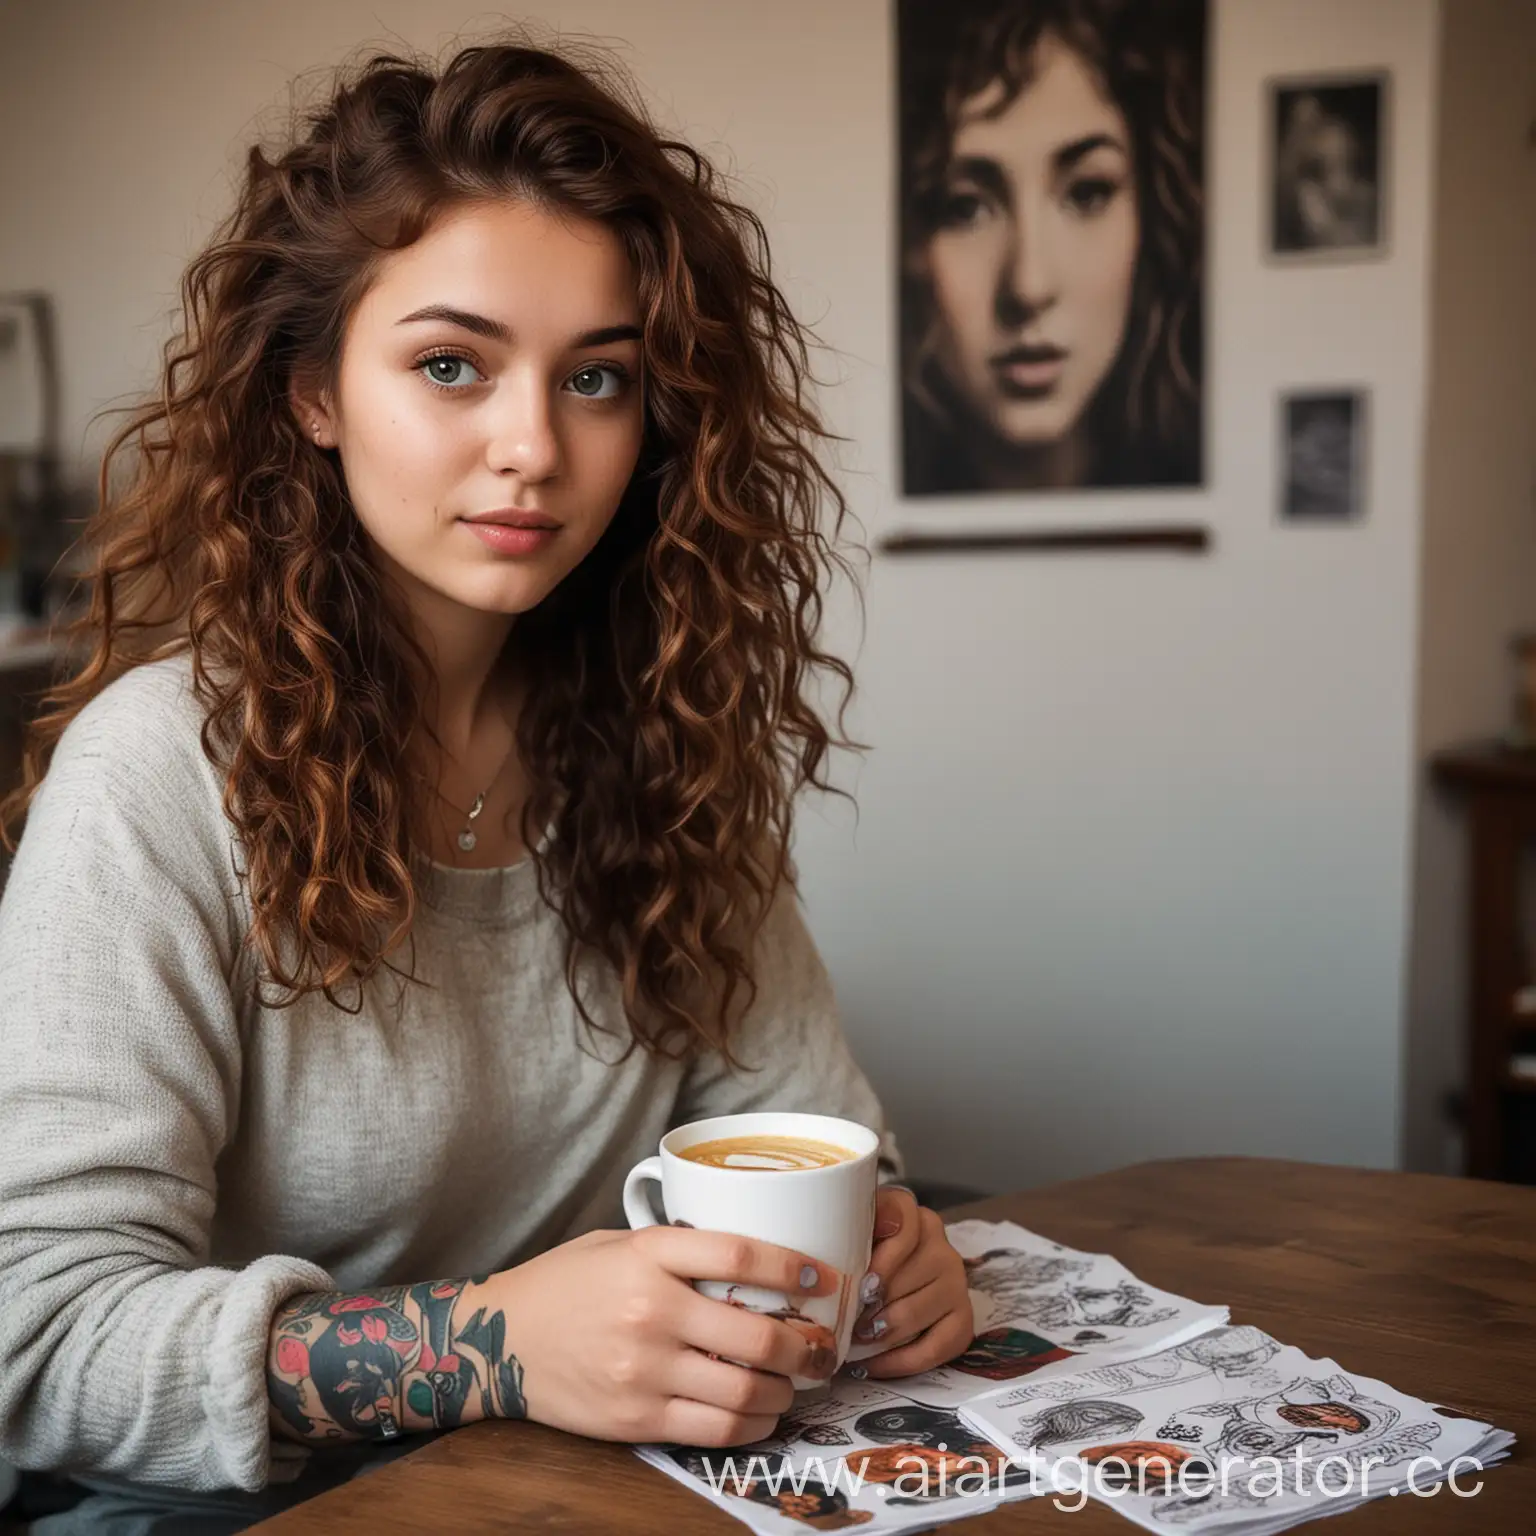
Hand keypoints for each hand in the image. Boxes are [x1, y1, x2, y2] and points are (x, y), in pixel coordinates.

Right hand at [496, 1226, 839, 1445]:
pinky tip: (761, 1413)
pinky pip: (713, 1429)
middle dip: (805, 1348)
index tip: (825, 1278)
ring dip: (784, 1393)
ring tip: (794, 1385)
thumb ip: (679, 1248)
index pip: (740, 1254)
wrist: (499, 1338)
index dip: (794, 1267)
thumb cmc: (566, 1282)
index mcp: (648, 1254)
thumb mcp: (619, 1243)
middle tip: (823, 1348)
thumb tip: (752, 1257)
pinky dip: (751, 1425)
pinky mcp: (636, 1417)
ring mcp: (644, 1370)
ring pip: (743, 1391)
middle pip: (756, 1337)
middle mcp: (650, 1311)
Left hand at [851, 1187, 972, 1377]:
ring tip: (854, 1339)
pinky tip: (872, 1365)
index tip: (861, 1284)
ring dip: (881, 1334)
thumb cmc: (861, 1254)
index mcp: (914, 1217)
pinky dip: (901, 1362)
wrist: (891, 1274)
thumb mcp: (852, 1232)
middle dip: (870, 1305)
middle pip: (905, 1278)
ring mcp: (956, 1283)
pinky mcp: (963, 1318)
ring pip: (916, 1313)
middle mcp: (941, 1246)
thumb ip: (844, 1231)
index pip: (903, 1223)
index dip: (882, 1257)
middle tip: (843, 1320)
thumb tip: (837, 1257)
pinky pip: (937, 1347)